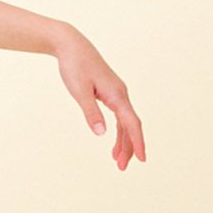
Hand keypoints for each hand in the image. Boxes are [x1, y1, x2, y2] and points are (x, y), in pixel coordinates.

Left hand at [54, 26, 146, 170]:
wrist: (71, 46)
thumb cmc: (74, 66)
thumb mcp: (79, 91)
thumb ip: (91, 112)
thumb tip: (102, 134)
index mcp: (117, 95)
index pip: (132, 123)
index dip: (137, 142)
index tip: (141, 159)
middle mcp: (120, 94)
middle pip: (130, 126)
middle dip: (128, 147)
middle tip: (122, 167)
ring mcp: (116, 93)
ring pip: (124, 121)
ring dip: (122, 140)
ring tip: (117, 159)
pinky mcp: (109, 91)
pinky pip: (118, 114)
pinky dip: (116, 128)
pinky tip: (111, 138)